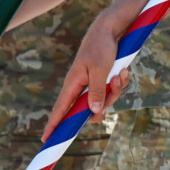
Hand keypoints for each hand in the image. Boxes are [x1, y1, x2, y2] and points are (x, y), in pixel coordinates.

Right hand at [44, 10, 129, 136]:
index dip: (53, 125)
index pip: (60, 109)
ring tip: (119, 74)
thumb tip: (94, 113)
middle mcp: (82, 86)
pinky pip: (114, 90)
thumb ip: (96, 91)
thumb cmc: (101, 46)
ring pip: (105, 101)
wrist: (112, 28)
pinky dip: (121, 82)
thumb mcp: (99, 69)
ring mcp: (95, 83)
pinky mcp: (106, 79)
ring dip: (116, 91)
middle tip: (112, 88)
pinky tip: (123, 71)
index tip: (46, 140)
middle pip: (89, 111)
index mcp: (73, 84)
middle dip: (104, 106)